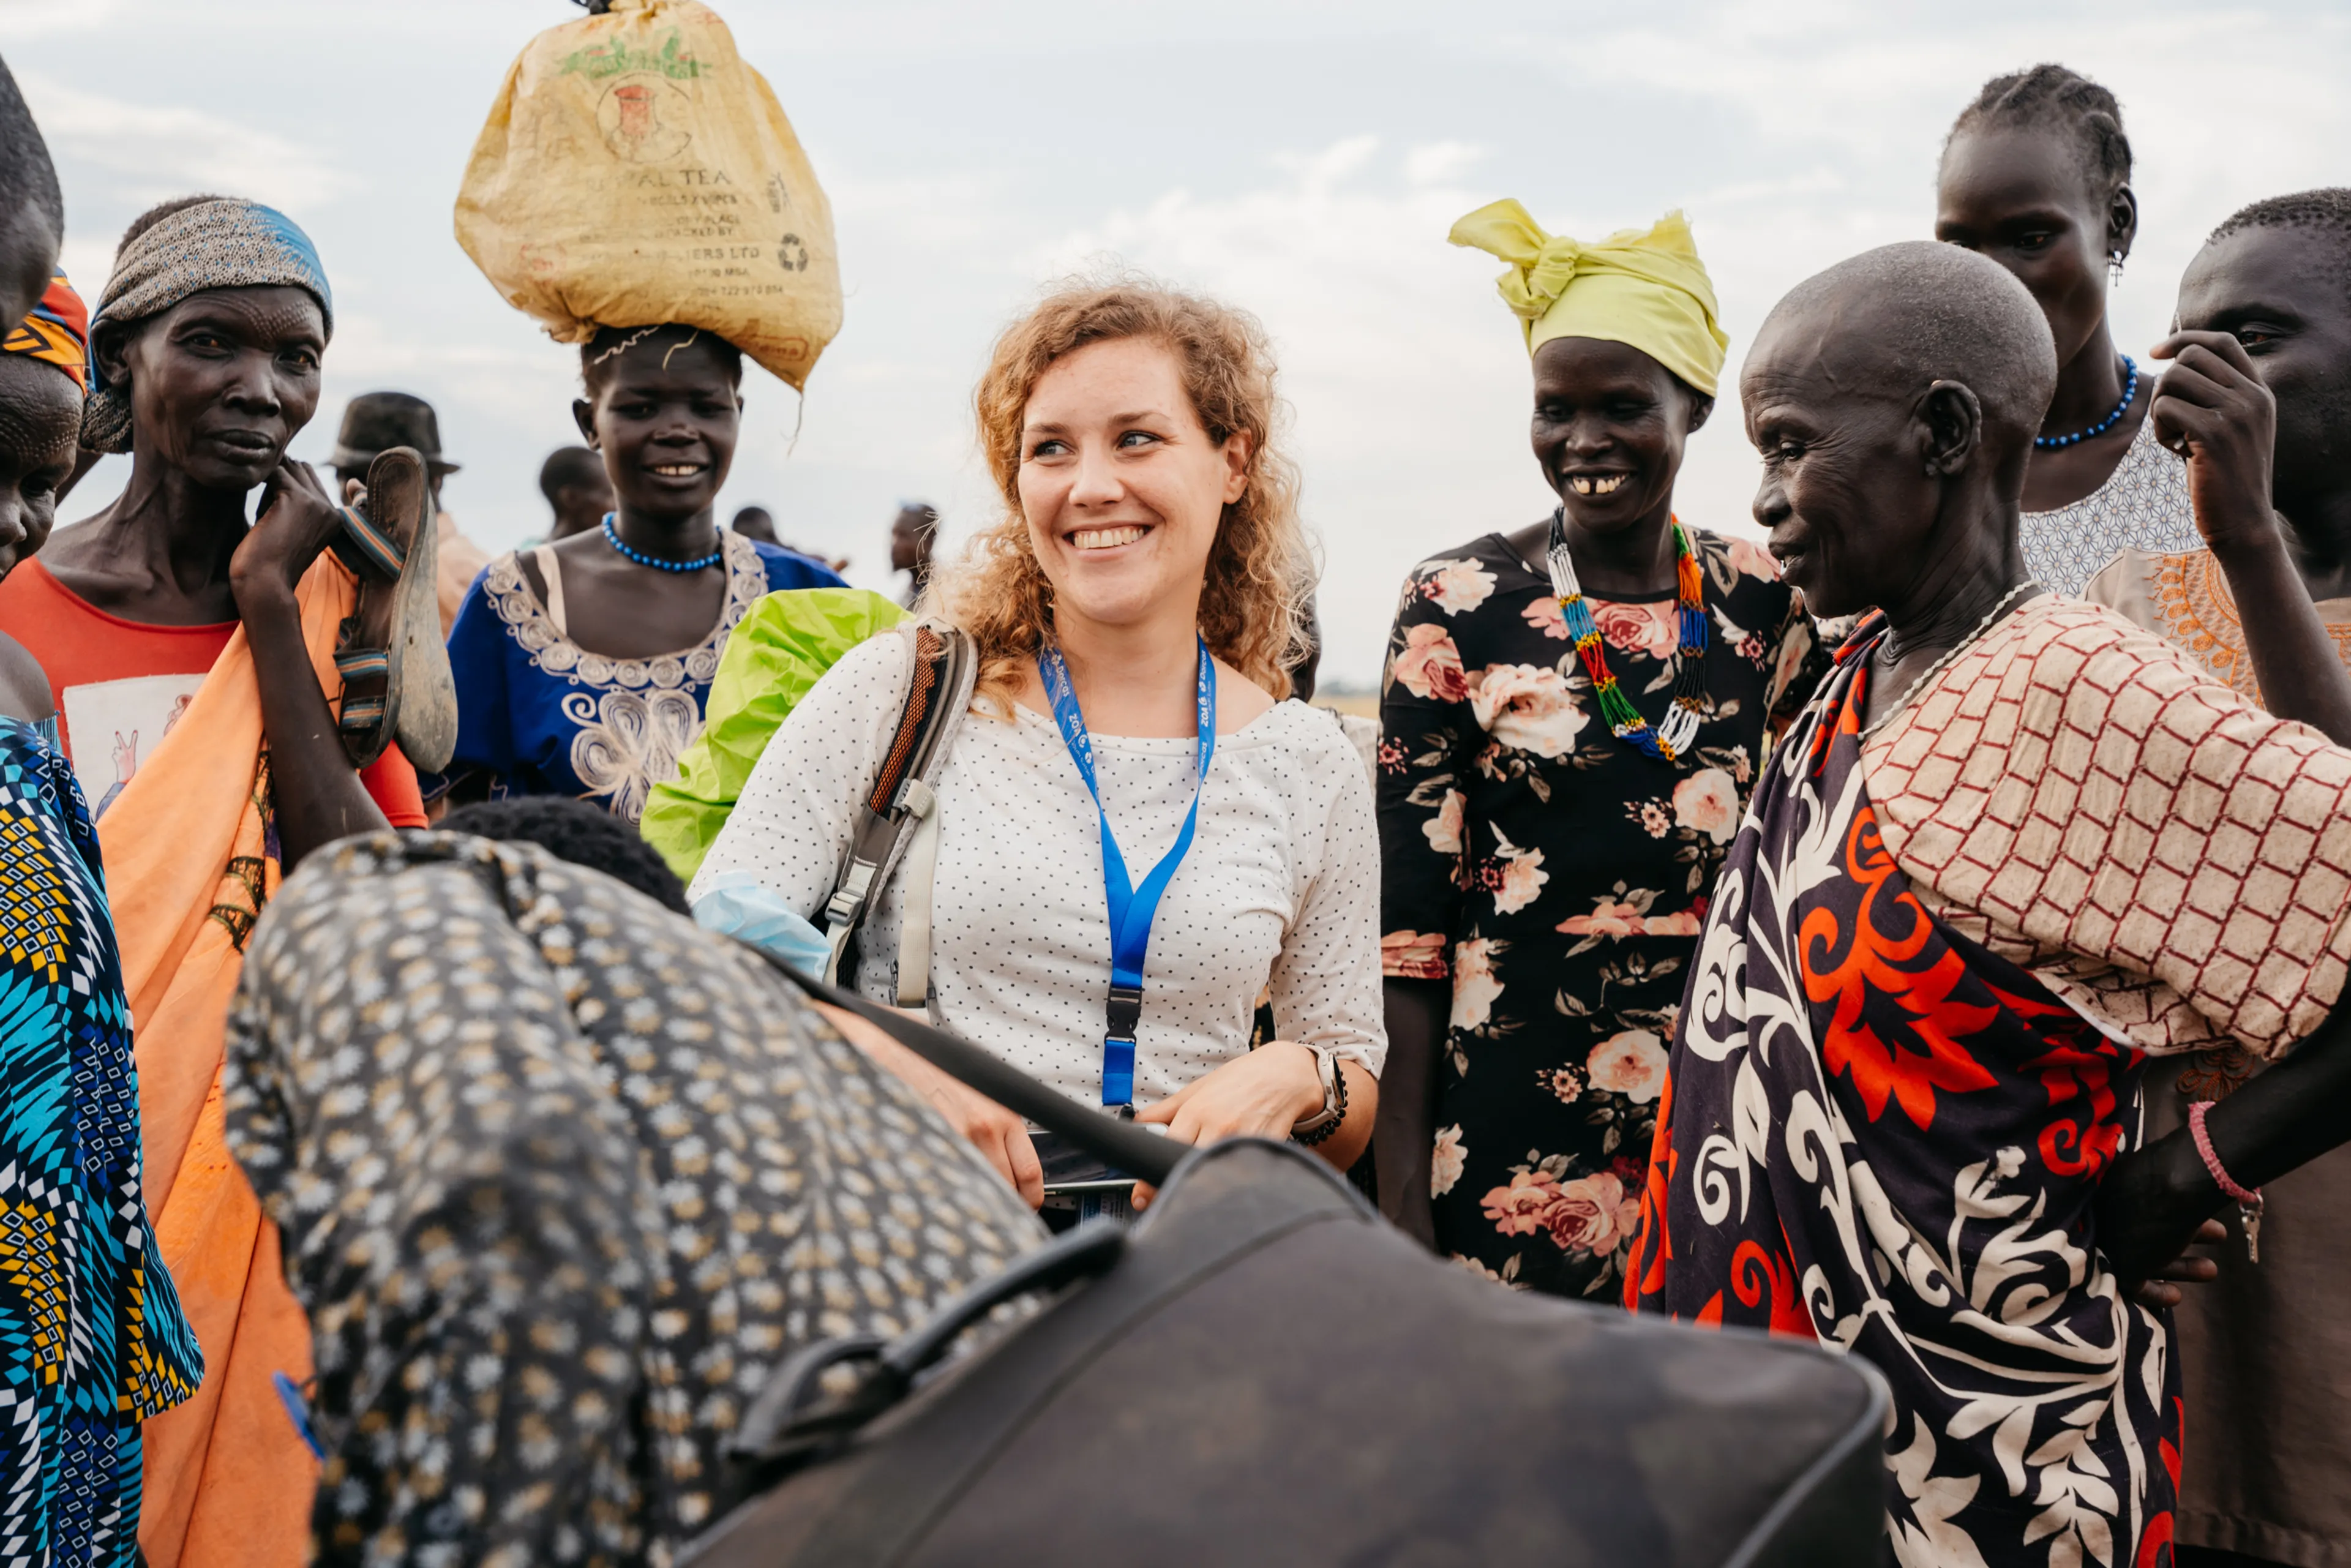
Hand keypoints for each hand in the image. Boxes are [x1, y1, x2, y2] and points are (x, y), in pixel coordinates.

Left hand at [229, 458, 345, 608]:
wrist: (265, 585)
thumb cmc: (269, 564)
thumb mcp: (289, 532)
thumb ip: (291, 507)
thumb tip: (276, 473)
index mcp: (334, 520)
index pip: (311, 481)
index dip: (286, 483)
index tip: (265, 498)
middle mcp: (331, 510)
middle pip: (302, 469)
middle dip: (278, 475)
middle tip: (256, 495)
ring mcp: (316, 503)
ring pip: (290, 467)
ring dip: (268, 476)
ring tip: (251, 495)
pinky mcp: (296, 499)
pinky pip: (275, 472)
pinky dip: (259, 479)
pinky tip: (247, 492)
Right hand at [812, 1002, 1043, 1207]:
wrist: (878, 1041)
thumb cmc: (918, 1053)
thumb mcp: (968, 1078)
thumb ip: (986, 1111)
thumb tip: (997, 1141)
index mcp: (1000, 1110)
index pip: (1029, 1173)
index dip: (1026, 1197)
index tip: (1018, 1205)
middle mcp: (983, 1127)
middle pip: (1006, 1191)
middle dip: (998, 1206)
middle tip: (986, 1212)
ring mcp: (952, 1140)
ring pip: (975, 1195)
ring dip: (969, 1205)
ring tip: (956, 1206)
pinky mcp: (922, 1148)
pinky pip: (942, 1187)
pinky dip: (939, 1198)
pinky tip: (929, 1193)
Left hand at [1130, 1041, 1323, 1209]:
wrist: (1284, 1074)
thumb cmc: (1240, 1080)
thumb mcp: (1198, 1088)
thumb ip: (1166, 1109)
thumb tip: (1138, 1123)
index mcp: (1196, 1113)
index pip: (1164, 1150)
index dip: (1150, 1175)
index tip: (1141, 1196)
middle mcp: (1217, 1128)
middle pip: (1187, 1167)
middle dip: (1175, 1184)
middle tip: (1167, 1198)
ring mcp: (1242, 1141)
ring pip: (1214, 1175)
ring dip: (1204, 1185)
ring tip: (1199, 1192)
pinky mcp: (1264, 1151)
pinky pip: (1243, 1175)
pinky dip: (1233, 1183)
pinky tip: (1228, 1183)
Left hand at [2094, 1134, 2223, 1308]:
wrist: (2175, 1183)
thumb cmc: (2175, 1168)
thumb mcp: (2158, 1167)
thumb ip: (2160, 1175)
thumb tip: (2184, 1163)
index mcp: (2109, 1186)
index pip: (2129, 1208)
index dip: (2158, 1218)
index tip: (2186, 1222)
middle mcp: (2105, 1213)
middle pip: (2140, 1234)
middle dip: (2180, 1242)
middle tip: (2215, 1238)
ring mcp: (2110, 1239)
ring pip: (2144, 1258)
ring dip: (2178, 1266)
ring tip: (2211, 1270)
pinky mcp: (2123, 1265)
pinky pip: (2135, 1285)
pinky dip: (2155, 1292)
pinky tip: (2177, 1295)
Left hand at [2149, 329, 2279, 556]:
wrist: (2244, 523)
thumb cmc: (2224, 477)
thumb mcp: (2229, 428)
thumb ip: (2213, 395)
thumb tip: (2172, 360)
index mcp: (2259, 391)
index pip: (2222, 341)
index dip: (2184, 339)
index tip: (2155, 351)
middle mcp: (2253, 396)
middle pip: (2190, 356)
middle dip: (2166, 384)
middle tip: (2171, 419)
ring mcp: (2236, 413)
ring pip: (2173, 378)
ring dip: (2160, 408)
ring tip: (2176, 438)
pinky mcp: (2213, 433)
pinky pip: (2164, 408)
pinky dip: (2158, 430)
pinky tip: (2176, 452)